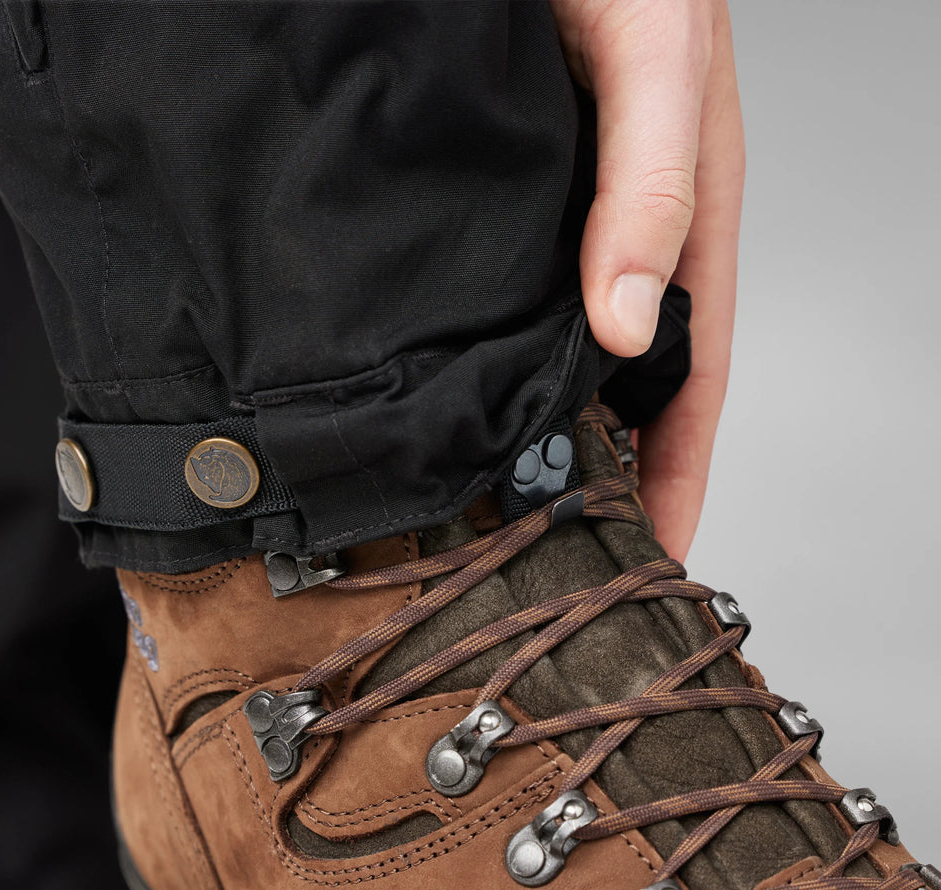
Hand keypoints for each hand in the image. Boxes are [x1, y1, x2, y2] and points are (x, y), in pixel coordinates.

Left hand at [551, 0, 743, 561]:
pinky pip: (508, 308)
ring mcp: (564, 232)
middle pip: (628, 385)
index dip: (677, 469)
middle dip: (611, 470)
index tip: (654, 550)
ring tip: (513, 501)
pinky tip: (464, 398)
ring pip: (565, 355)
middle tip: (569, 553)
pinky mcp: (508, 212)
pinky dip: (496, 366)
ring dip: (548, 427)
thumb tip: (624, 323)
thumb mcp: (655, 70)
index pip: (692, 377)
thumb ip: (653, 187)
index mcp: (685, 222)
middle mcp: (624, 238)